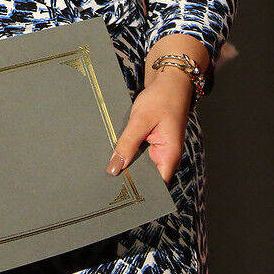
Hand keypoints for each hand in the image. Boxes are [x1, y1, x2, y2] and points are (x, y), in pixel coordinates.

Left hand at [105, 35, 207, 183]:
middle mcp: (165, 155)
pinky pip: (137, 151)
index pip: (155, 184)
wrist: (170, 80)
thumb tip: (115, 168)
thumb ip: (127, 144)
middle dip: (128, 176)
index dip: (138, 189)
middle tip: (103, 182)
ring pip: (139, 163)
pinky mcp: (151, 141)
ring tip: (104, 169)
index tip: (118, 193)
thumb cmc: (162, 98)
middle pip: (145, 175)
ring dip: (126, 163)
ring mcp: (158, 149)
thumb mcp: (140, 120)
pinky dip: (126, 151)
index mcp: (169, 155)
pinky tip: (111, 152)